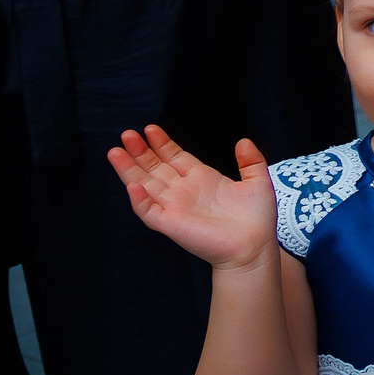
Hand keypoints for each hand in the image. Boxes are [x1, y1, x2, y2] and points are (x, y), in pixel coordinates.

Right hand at [105, 126, 276, 271]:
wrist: (255, 246)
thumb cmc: (257, 218)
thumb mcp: (258, 182)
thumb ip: (251, 161)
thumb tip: (243, 141)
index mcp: (202, 179)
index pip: (175, 158)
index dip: (162, 144)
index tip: (150, 128)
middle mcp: (184, 191)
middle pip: (155, 168)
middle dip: (140, 152)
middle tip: (127, 134)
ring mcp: (175, 207)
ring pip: (145, 185)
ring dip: (129, 170)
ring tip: (115, 152)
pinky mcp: (170, 224)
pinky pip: (149, 211)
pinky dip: (139, 199)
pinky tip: (132, 184)